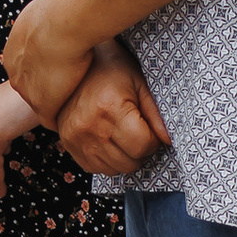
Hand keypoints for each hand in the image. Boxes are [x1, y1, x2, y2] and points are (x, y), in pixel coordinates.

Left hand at [2, 0, 96, 124]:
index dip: (45, 69)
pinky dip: (63, 118)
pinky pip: (51, 118)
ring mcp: (27, 90)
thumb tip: (61, 5)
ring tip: (76, 104)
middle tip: (70, 88)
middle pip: (30, 87)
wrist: (61, 24)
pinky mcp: (42, 105)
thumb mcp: (44, 10)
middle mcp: (15, 72)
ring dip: (57, 104)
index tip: (61, 68)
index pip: (27, 67)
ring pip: (41, 103)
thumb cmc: (60, 10)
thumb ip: (46, 17)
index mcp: (13, 51)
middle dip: (47, 89)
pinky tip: (78, 115)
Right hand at [55, 39, 169, 175]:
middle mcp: (89, 126)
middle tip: (138, 132)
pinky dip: (107, 160)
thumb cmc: (111, 70)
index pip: (142, 145)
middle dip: (141, 151)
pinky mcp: (68, 144)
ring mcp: (75, 138)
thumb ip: (156, 115)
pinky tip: (108, 141)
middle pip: (129, 162)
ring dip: (125, 157)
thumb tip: (169, 141)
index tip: (151, 129)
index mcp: (109, 108)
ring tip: (123, 136)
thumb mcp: (139, 85)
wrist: (75, 66)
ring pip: (114, 169)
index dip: (154, 141)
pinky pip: (95, 168)